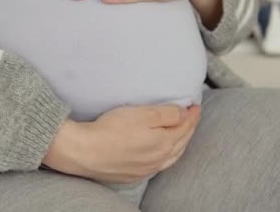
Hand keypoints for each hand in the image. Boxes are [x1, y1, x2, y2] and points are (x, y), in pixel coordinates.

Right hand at [42, 104, 200, 183]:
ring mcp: (145, 169)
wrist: (84, 151)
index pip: (185, 126)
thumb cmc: (111, 130)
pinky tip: (160, 153)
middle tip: (191, 117)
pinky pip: (157, 166)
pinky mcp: (132, 174)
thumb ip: (167, 113)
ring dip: (179, 144)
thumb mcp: (143, 114)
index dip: (192, 114)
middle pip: (181, 142)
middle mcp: (158, 159)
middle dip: (188, 128)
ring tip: (181, 134)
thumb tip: (184, 113)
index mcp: (164, 143)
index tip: (195, 105)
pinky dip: (165, 156)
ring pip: (170, 157)